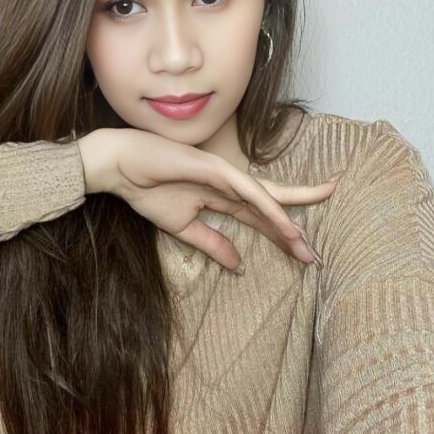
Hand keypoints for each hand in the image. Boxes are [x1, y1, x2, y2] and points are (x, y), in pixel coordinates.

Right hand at [78, 128, 335, 271]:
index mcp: (223, 198)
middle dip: (292, 229)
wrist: (121, 168)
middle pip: (271, 206)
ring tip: (306, 247)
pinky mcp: (217, 169)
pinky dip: (269, 208)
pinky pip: (249, 192)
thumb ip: (213, 244)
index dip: (279, 236)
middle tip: (312, 256)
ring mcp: (225, 175)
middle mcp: (230, 186)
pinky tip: (286, 225)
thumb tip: (238, 266)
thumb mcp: (184, 228)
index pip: (259, 218)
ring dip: (287, 222)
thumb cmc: (148, 190)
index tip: (299, 256)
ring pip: (266, 198)